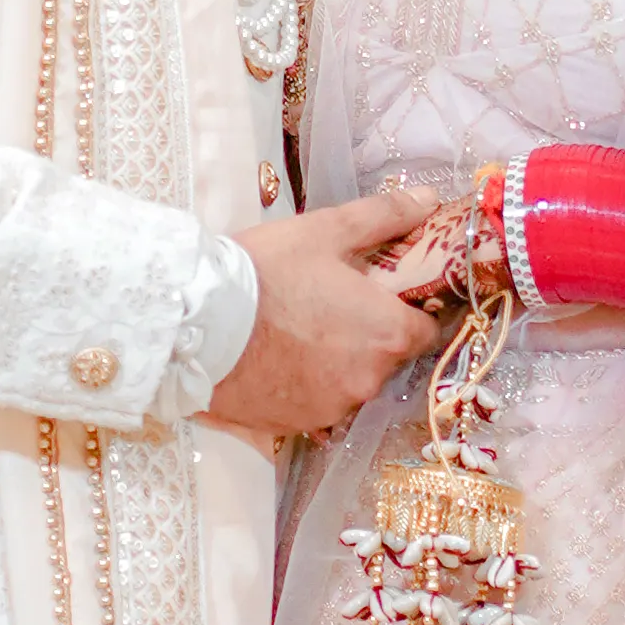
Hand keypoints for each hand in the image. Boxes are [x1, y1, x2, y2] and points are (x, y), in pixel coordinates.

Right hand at [203, 193, 452, 437]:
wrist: (196, 323)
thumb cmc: (266, 272)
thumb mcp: (326, 230)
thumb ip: (384, 216)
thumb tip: (429, 199)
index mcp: (387, 334)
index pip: (426, 330)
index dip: (409, 311)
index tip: (385, 297)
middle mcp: (368, 380)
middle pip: (386, 358)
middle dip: (367, 336)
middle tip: (329, 307)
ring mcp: (331, 409)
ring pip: (348, 384)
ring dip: (335, 364)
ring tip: (296, 334)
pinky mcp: (294, 425)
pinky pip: (313, 405)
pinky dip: (303, 387)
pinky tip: (277, 361)